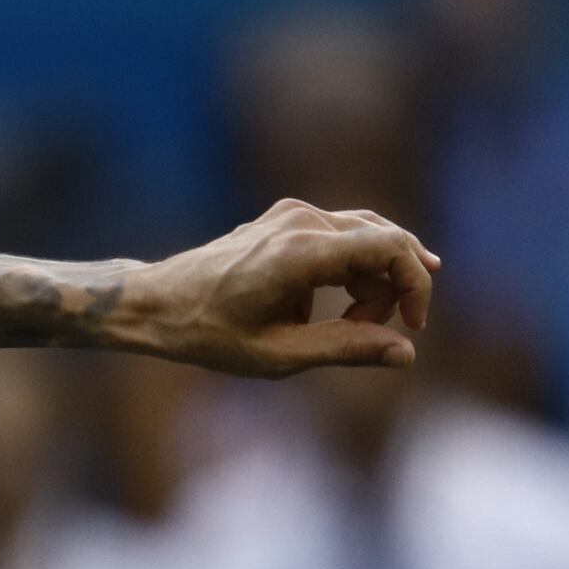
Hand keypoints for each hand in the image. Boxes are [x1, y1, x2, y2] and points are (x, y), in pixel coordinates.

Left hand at [118, 198, 437, 375]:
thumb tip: (405, 353)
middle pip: (387, 241)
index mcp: (301, 252)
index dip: (416, 285)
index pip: (391, 248)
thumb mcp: (277, 354)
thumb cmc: (207, 334)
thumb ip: (345, 349)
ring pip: (368, 237)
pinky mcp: (287, 217)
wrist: (153, 303)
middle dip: (392, 288)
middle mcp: (302, 220)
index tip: (413, 325)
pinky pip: (343, 236)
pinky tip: (326, 305)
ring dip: (372, 280)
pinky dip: (351, 269)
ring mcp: (293, 213)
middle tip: (367, 331)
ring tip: (345, 322)